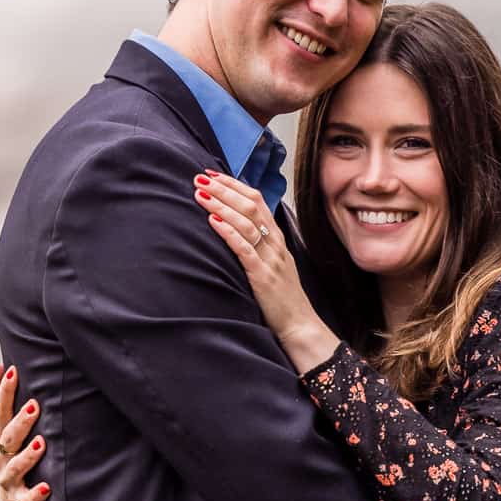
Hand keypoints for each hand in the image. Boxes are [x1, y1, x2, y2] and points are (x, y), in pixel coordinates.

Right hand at [0, 363, 49, 500]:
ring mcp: (9, 481)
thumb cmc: (17, 462)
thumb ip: (7, 404)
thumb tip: (2, 364)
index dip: (3, 392)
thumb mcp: (11, 434)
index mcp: (1, 439)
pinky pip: (27, 499)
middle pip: (8, 438)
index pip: (0, 412)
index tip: (12, 370)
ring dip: (28, 455)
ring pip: (15, 467)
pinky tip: (47, 487)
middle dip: (21, 421)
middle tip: (35, 405)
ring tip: (42, 443)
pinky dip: (36, 493)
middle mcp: (2, 458)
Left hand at [192, 171, 339, 372]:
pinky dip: (228, 232)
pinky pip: (244, 249)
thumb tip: (238, 229)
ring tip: (201, 194)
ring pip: (246, 223)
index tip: (214, 174)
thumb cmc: (283, 298)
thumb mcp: (274, 265)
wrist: (300, 325)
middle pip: (250, 206)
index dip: (234, 185)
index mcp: (277, 239)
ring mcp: (270, 259)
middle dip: (223, 189)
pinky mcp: (262, 276)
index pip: (257, 201)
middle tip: (201, 177)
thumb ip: (260, 246)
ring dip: (221, 205)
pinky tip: (213, 221)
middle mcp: (275, 244)